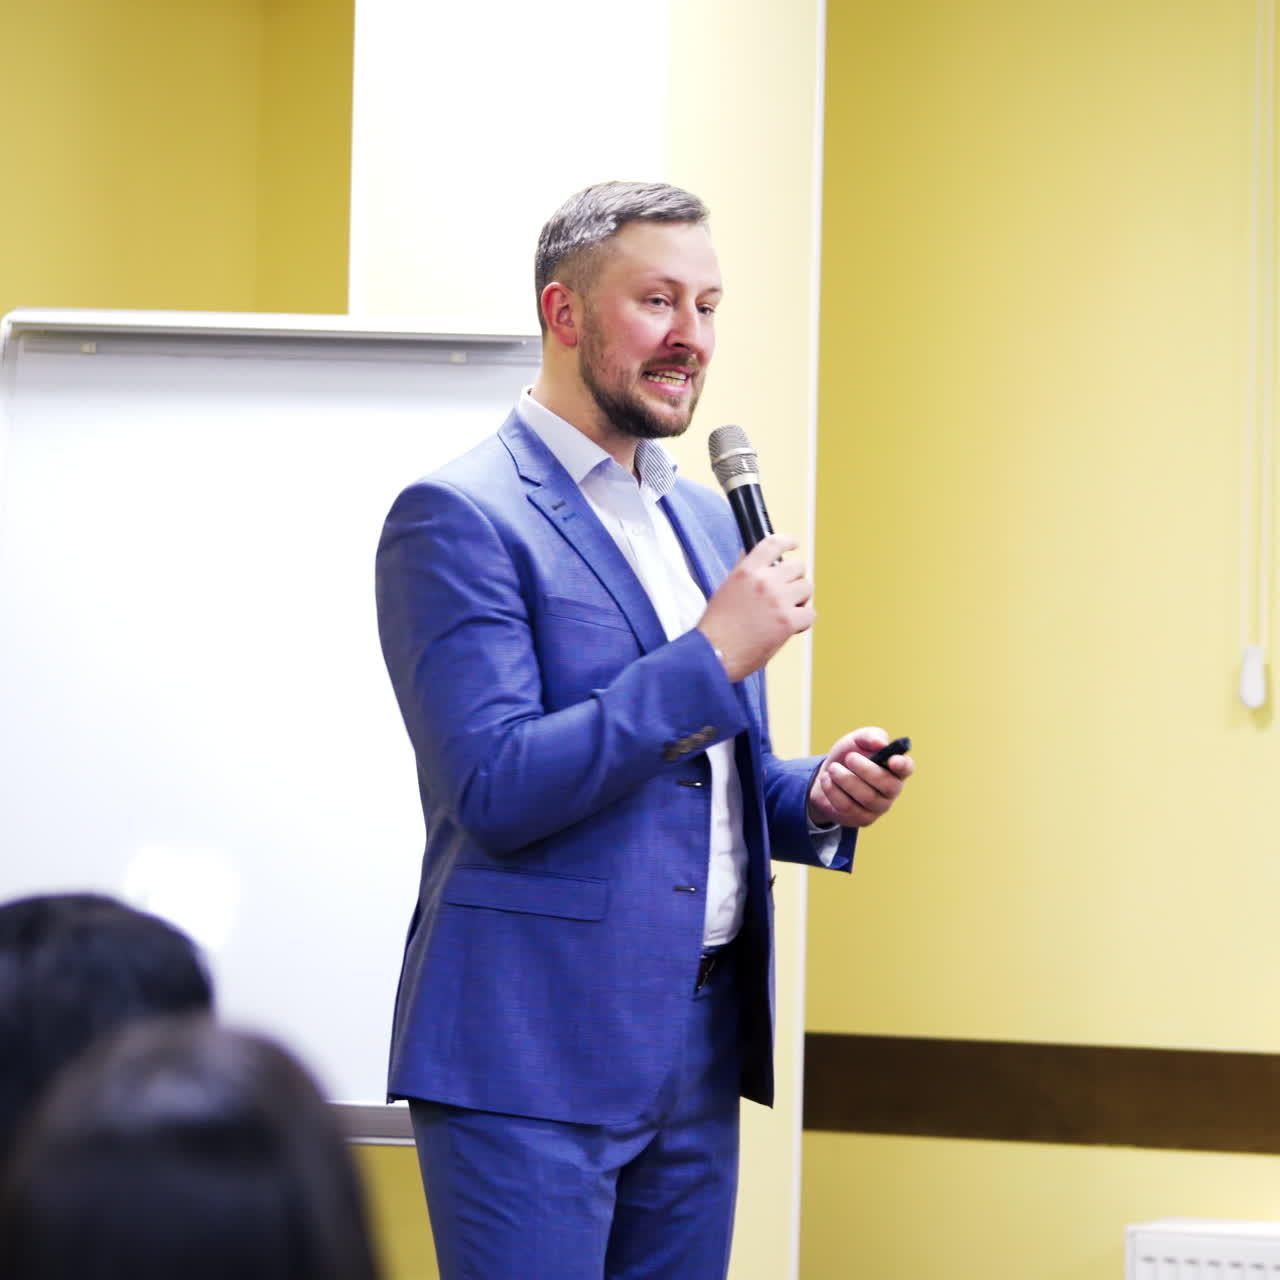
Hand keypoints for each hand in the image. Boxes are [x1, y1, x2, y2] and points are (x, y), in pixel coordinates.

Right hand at [697, 533, 814, 680]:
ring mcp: (778, 601)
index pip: (774, 543)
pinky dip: (804, 621)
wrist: (713, 653)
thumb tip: (759, 558)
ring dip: (801, 599)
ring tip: (786, 612)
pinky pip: (810, 613)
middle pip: (797, 567)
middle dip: (795, 579)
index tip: (793, 546)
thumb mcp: (726, 589)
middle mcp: (764, 581)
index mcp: (746, 571)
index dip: (788, 542)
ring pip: (807, 588)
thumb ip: (745, 572)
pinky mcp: (788, 622)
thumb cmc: (716, 627)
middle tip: (788, 593)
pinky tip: (791, 628)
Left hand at [807, 726, 912, 828]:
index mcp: (895, 767)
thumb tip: (881, 743)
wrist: (826, 776)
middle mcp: (892, 789)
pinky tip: (827, 780)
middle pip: (888, 785)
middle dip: (866, 770)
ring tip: (832, 768)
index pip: (907, 768)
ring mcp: (879, 806)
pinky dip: (833, 791)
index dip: (902, 765)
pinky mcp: (863, 819)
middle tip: (849, 757)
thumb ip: (870, 736)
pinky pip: (849, 807)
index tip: (892, 760)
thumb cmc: (848, 757)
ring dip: (846, 780)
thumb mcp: (856, 740)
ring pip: (867, 797)